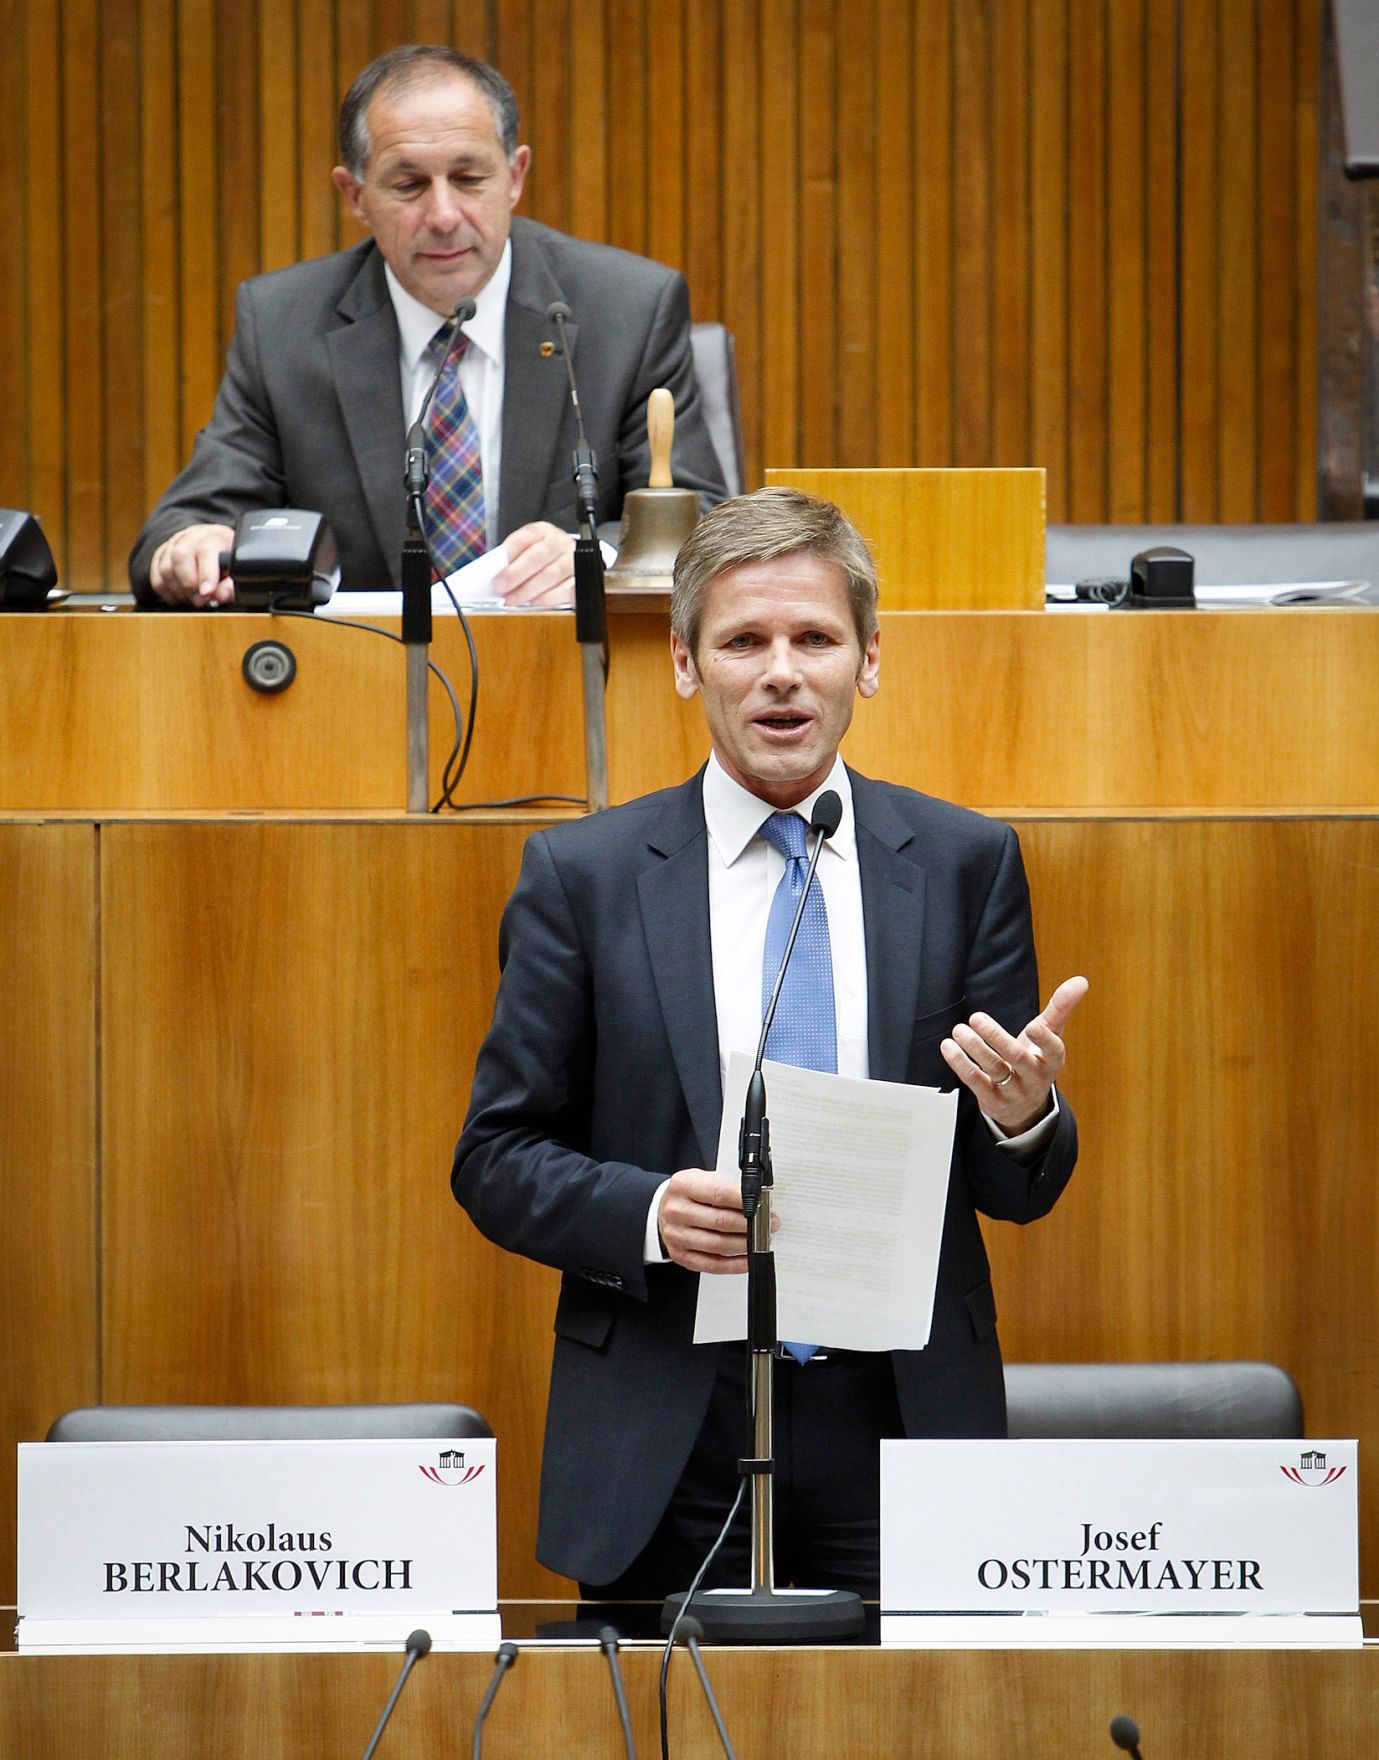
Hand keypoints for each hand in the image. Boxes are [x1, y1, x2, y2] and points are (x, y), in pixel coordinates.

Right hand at [148, 524, 236, 606]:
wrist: (219, 555)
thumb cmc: (229, 568)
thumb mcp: (238, 576)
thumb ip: (232, 587)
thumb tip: (219, 595)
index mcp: (216, 536)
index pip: (206, 549)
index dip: (206, 573)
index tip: (207, 592)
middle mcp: (193, 535)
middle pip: (180, 555)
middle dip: (189, 584)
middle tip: (200, 600)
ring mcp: (174, 543)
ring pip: (166, 567)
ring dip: (178, 590)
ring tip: (193, 600)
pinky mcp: (161, 555)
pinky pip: (156, 575)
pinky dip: (166, 591)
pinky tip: (180, 597)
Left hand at [492, 522, 575, 606]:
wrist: (567, 562)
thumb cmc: (539, 559)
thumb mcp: (524, 552)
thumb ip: (511, 560)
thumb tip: (496, 577)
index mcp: (542, 531)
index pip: (525, 537)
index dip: (510, 552)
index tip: (496, 569)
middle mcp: (560, 542)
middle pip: (539, 555)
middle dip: (516, 573)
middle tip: (500, 587)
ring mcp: (573, 560)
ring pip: (552, 574)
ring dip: (529, 589)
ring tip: (512, 599)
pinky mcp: (582, 579)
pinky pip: (566, 589)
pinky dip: (548, 598)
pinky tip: (534, 602)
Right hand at [656, 1168, 775, 1273]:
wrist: (662, 1209)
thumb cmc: (689, 1194)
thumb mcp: (703, 1178)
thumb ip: (728, 1186)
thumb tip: (759, 1200)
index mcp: (683, 1186)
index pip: (719, 1194)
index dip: (745, 1201)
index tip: (762, 1205)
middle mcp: (677, 1211)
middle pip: (720, 1221)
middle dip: (750, 1224)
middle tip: (769, 1223)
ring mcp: (677, 1236)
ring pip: (718, 1245)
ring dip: (745, 1244)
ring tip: (761, 1239)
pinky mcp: (681, 1256)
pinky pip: (713, 1265)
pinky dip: (735, 1264)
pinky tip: (748, 1258)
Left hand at [941, 975, 1088, 1134]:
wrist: (1025, 1105)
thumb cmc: (1036, 1059)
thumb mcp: (1051, 1034)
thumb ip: (1061, 1007)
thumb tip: (1081, 980)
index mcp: (1052, 1060)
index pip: (1052, 1050)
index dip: (1044, 1039)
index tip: (1033, 1025)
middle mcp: (1035, 1078)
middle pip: (1016, 1058)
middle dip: (996, 1037)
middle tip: (976, 1017)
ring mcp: (1014, 1092)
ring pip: (994, 1069)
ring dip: (975, 1048)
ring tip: (959, 1030)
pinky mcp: (993, 1101)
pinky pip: (975, 1082)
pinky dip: (961, 1064)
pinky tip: (949, 1047)